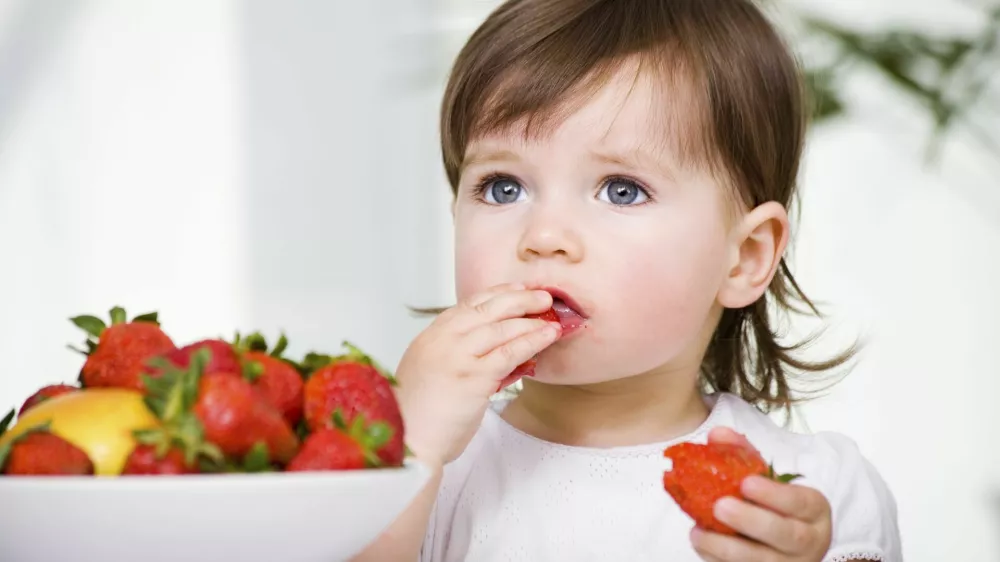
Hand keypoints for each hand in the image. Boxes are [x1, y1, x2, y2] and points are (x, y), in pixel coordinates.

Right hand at [394, 283, 560, 468]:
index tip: (516, 289)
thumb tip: (498, 352)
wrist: (409, 440)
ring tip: (553, 318)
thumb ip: (459, 357)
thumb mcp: (433, 373)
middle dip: (520, 299)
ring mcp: (458, 356)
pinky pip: (510, 352)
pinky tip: (548, 336)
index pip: (469, 305)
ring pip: (502, 327)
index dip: (497, 294)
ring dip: (532, 320)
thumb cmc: (420, 415)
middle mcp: (443, 340)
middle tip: (543, 297)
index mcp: (431, 336)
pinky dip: (533, 341)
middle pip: (488, 309)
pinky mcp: (474, 376)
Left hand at [691, 428, 831, 561]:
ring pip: (763, 561)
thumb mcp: (768, 480)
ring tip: (699, 533)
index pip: (801, 502)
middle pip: (786, 535)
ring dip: (727, 548)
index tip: (746, 482)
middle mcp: (809, 541)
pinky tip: (701, 544)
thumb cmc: (775, 506)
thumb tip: (717, 434)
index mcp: (813, 511)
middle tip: (720, 505)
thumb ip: (744, 454)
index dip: (774, 494)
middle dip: (751, 520)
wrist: (785, 547)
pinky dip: (718, 560)